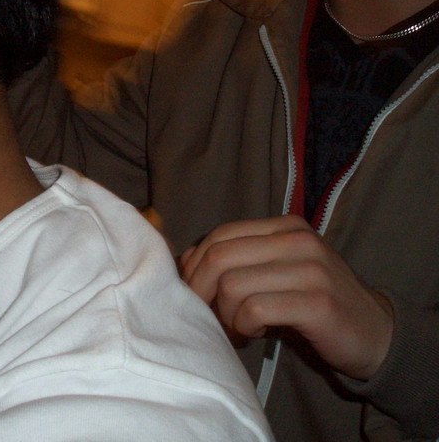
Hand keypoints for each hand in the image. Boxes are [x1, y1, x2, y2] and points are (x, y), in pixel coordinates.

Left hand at [180, 215, 393, 379]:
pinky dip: (244, 327)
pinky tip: (256, 334)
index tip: (194, 293)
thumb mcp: (275, 271)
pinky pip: (254, 310)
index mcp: (284, 227)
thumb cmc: (313, 302)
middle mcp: (297, 240)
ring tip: (238, 327)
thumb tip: (184, 260)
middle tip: (210, 316)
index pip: (220, 235)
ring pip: (232, 285)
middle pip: (219, 257)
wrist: (375, 333)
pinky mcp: (317, 302)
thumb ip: (236, 260)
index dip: (196, 266)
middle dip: (202, 291)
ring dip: (225, 315)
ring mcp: (310, 269)